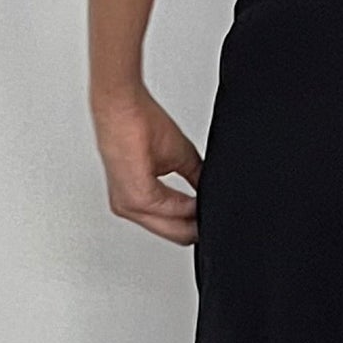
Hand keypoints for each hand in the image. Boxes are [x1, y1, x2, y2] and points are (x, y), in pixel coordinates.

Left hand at [91, 84, 201, 245]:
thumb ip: (195, 181)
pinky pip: (173, 211)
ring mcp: (130, 205)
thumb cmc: (139, 123)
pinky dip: (190, 205)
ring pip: (176, 228)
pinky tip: (200, 196)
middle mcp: (130, 206)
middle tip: (218, 213)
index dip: (198, 222)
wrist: (124, 108)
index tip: (215, 214)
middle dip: (200, 225)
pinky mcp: (137, 198)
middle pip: (176, 234)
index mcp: (138, 199)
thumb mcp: (179, 158)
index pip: (173, 225)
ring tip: (210, 200)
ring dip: (197, 215)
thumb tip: (211, 194)